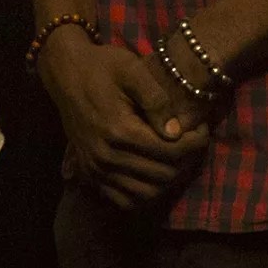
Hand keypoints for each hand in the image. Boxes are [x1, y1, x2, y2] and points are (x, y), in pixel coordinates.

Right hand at [37, 28, 210, 210]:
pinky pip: (125, 200)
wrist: (66, 74)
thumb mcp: (133, 70)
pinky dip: (144, 194)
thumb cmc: (102, 67)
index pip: (172, 151)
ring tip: (175, 158)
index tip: (202, 128)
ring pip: (147, 193)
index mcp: (119, 130)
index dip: (196, 142)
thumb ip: (157, 101)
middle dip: (187, 159)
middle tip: (192, 141)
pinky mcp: (90, 175)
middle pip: (164, 174)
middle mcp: (106, 157)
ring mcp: (96, 169)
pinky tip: (152, 174)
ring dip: (168, 180)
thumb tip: (175, 133)